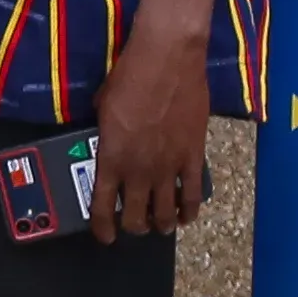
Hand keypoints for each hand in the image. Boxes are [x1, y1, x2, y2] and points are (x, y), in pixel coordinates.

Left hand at [87, 31, 211, 240]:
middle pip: (136, 215)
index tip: (105, 236)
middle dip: (133, 227)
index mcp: (111, 157)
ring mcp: (169, 165)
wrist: (167, 60)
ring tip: (161, 226)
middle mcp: (139, 168)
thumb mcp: (103, 107)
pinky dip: (191, 209)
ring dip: (162, 224)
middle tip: (134, 227)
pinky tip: (187, 215)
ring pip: (166, 211)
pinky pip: (194, 193)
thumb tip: (106, 139)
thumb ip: (105, 132)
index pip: (102, 205)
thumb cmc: (130, 77)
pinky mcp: (195, 156)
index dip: (103, 227)